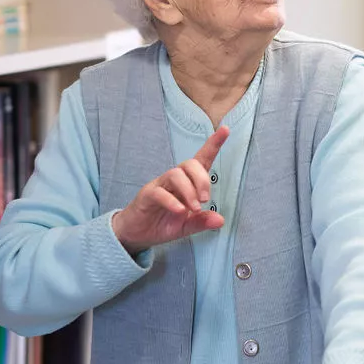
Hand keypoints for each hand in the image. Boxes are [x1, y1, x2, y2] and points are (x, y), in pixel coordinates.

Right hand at [111, 127, 228, 254]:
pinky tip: (179, 211)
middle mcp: (173, 180)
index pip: (201, 160)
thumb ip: (202, 222)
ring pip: (175, 174)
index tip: (225, 129)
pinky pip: (159, 192)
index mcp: (187, 183)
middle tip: (205, 200)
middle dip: (202, 179)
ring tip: (193, 208)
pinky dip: (172, 201)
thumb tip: (220, 220)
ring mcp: (159, 185)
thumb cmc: (162, 224)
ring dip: (189, 191)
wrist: (137, 234)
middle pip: (190, 163)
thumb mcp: (186, 226)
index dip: (213, 144)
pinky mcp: (147, 195)